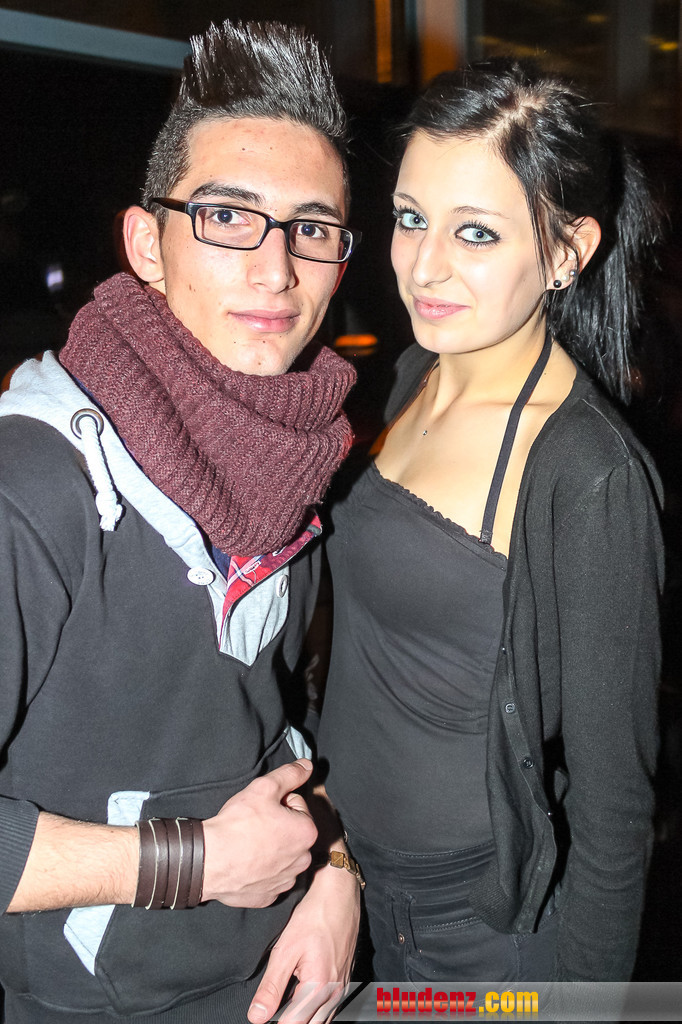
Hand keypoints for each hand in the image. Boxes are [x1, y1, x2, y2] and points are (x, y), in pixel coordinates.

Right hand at [201, 759, 316, 907]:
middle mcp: (302, 860)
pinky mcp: (269, 896)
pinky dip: (259, 869)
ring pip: (282, 855)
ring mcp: (285, 881)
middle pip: (291, 831)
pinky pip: (269, 877)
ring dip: (270, 847)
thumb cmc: (238, 824)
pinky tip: (245, 862)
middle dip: (277, 825)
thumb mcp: (265, 787)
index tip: (262, 808)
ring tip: (248, 843)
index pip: (297, 805)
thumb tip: (306, 765)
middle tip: (254, 824)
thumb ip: (290, 774)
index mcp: (307, 832)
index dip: (278, 802)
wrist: (210, 860)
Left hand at [247, 850, 360, 1023]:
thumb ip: (271, 986)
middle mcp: (335, 994)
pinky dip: (315, 1009)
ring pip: (322, 1020)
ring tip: (286, 1002)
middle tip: (273, 1011)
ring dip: (304, 1018)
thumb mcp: (285, 949)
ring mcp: (343, 988)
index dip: (274, 1023)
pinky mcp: (345, 980)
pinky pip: (330, 1008)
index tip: (261, 1018)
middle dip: (290, 1022)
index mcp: (319, 988)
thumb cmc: (315, 916)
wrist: (340, 894)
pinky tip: (301, 994)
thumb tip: (257, 1017)